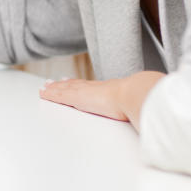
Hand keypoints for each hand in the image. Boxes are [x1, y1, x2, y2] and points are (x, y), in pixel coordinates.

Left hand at [38, 71, 165, 126]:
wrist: (134, 94)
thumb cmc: (138, 100)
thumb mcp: (135, 102)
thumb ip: (136, 104)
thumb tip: (147, 108)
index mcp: (106, 90)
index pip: (89, 86)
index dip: (80, 85)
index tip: (72, 82)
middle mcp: (94, 88)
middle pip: (74, 85)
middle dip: (63, 84)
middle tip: (51, 83)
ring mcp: (85, 92)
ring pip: (64, 89)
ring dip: (53, 88)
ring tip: (44, 87)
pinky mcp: (77, 97)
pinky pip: (60, 95)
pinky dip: (50, 94)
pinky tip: (43, 93)